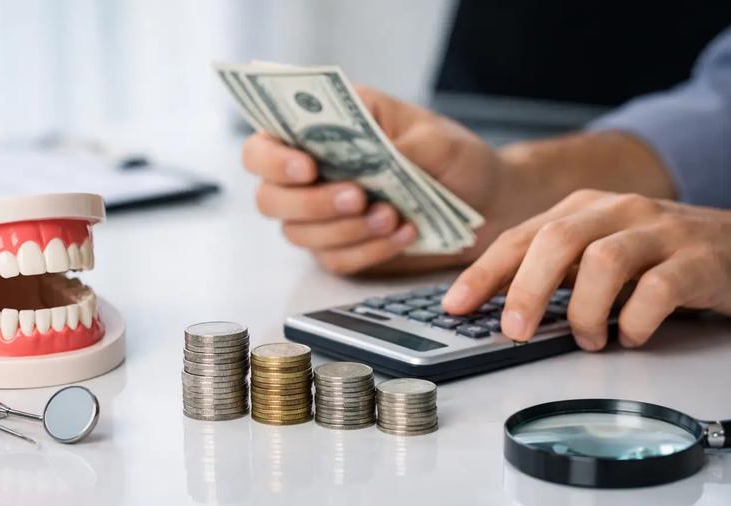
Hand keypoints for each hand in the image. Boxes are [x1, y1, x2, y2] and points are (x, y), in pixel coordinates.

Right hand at [241, 86, 514, 274]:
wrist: (485, 203)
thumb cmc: (452, 157)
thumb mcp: (438, 139)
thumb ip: (403, 144)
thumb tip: (376, 157)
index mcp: (320, 130)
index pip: (262, 146)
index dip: (272, 159)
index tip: (307, 166)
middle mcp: (310, 174)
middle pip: (269, 197)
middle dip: (310, 202)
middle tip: (357, 197)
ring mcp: (321, 216)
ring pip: (299, 234)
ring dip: (344, 229)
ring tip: (393, 215)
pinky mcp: (341, 250)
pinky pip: (335, 260)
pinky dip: (368, 250)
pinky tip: (403, 234)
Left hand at [443, 190, 730, 349]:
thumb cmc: (654, 253)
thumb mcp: (594, 252)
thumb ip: (549, 269)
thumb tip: (492, 301)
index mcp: (582, 209)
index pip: (519, 237)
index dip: (483, 273)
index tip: (454, 306)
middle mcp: (617, 211)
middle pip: (557, 240)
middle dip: (527, 289)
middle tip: (515, 330)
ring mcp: (659, 232)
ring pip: (604, 261)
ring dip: (584, 309)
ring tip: (587, 339)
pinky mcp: (697, 260)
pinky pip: (659, 289)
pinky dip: (636, 320)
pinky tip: (631, 336)